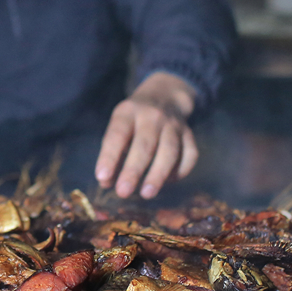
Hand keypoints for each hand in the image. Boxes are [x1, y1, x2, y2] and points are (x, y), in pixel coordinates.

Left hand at [94, 72, 198, 199]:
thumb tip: (107, 183)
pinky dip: (180, 171)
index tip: (102, 177)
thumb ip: (111, 154)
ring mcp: (174, 124)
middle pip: (145, 145)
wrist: (165, 96)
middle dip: (133, 170)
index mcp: (128, 112)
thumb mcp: (118, 127)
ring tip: (146, 194)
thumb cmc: (133, 121)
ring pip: (169, 151)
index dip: (109, 156)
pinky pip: (189, 155)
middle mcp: (152, 115)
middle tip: (123, 192)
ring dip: (158, 175)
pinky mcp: (189, 134)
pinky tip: (167, 183)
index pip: (118, 134)